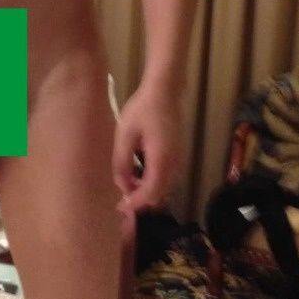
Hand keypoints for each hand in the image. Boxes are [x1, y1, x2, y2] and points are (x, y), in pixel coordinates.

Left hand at [112, 84, 184, 211]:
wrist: (165, 92)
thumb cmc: (142, 109)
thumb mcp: (125, 135)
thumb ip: (122, 162)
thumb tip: (122, 185)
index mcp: (161, 160)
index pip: (150, 194)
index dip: (135, 203)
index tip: (119, 207)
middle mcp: (174, 164)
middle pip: (159, 195)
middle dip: (140, 200)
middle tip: (120, 198)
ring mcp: (179, 160)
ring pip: (164, 188)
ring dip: (146, 191)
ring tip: (126, 184)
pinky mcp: (178, 156)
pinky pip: (166, 178)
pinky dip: (152, 182)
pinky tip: (137, 174)